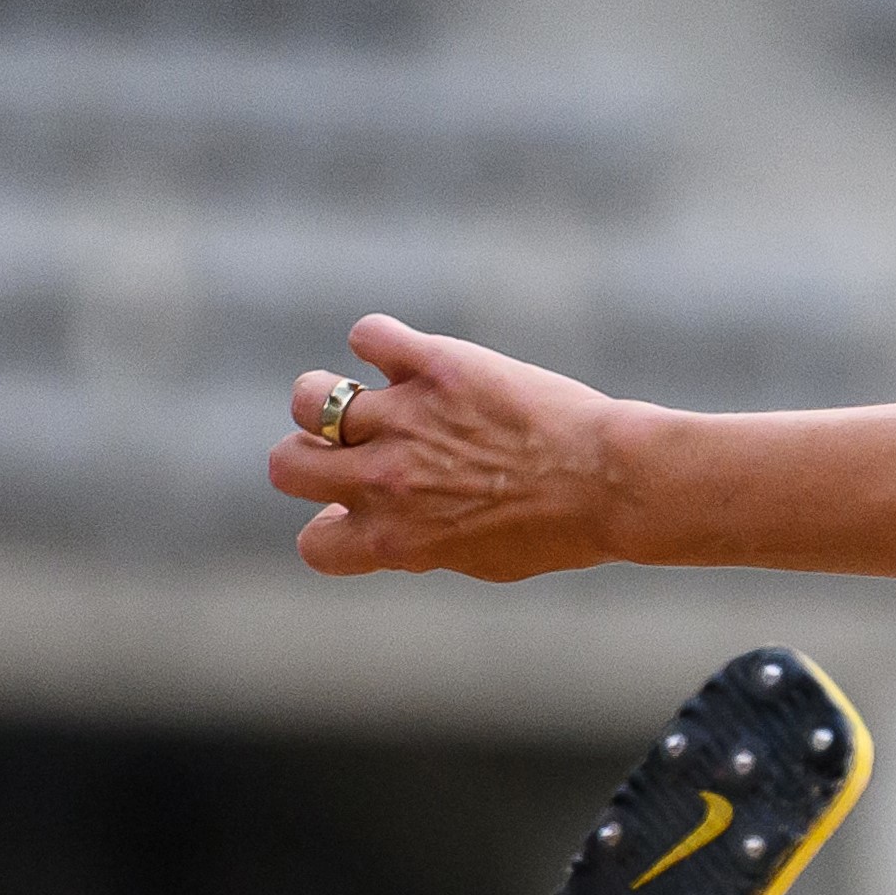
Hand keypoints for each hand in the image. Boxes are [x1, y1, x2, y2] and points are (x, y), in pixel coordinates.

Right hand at [272, 316, 639, 581]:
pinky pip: (369, 335)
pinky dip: (378, 340)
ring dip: (329, 397)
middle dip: (309, 458)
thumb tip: (385, 535)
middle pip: (286, 465)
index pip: (312, 545)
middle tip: (352, 449)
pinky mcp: (433, 365)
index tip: (363, 513)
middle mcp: (384, 481)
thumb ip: (420, 546)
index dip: (332, 526)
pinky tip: (406, 355)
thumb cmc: (560, 529)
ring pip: (309, 396)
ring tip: (373, 396)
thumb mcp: (482, 559)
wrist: (610, 480)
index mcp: (392, 540)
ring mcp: (404, 419)